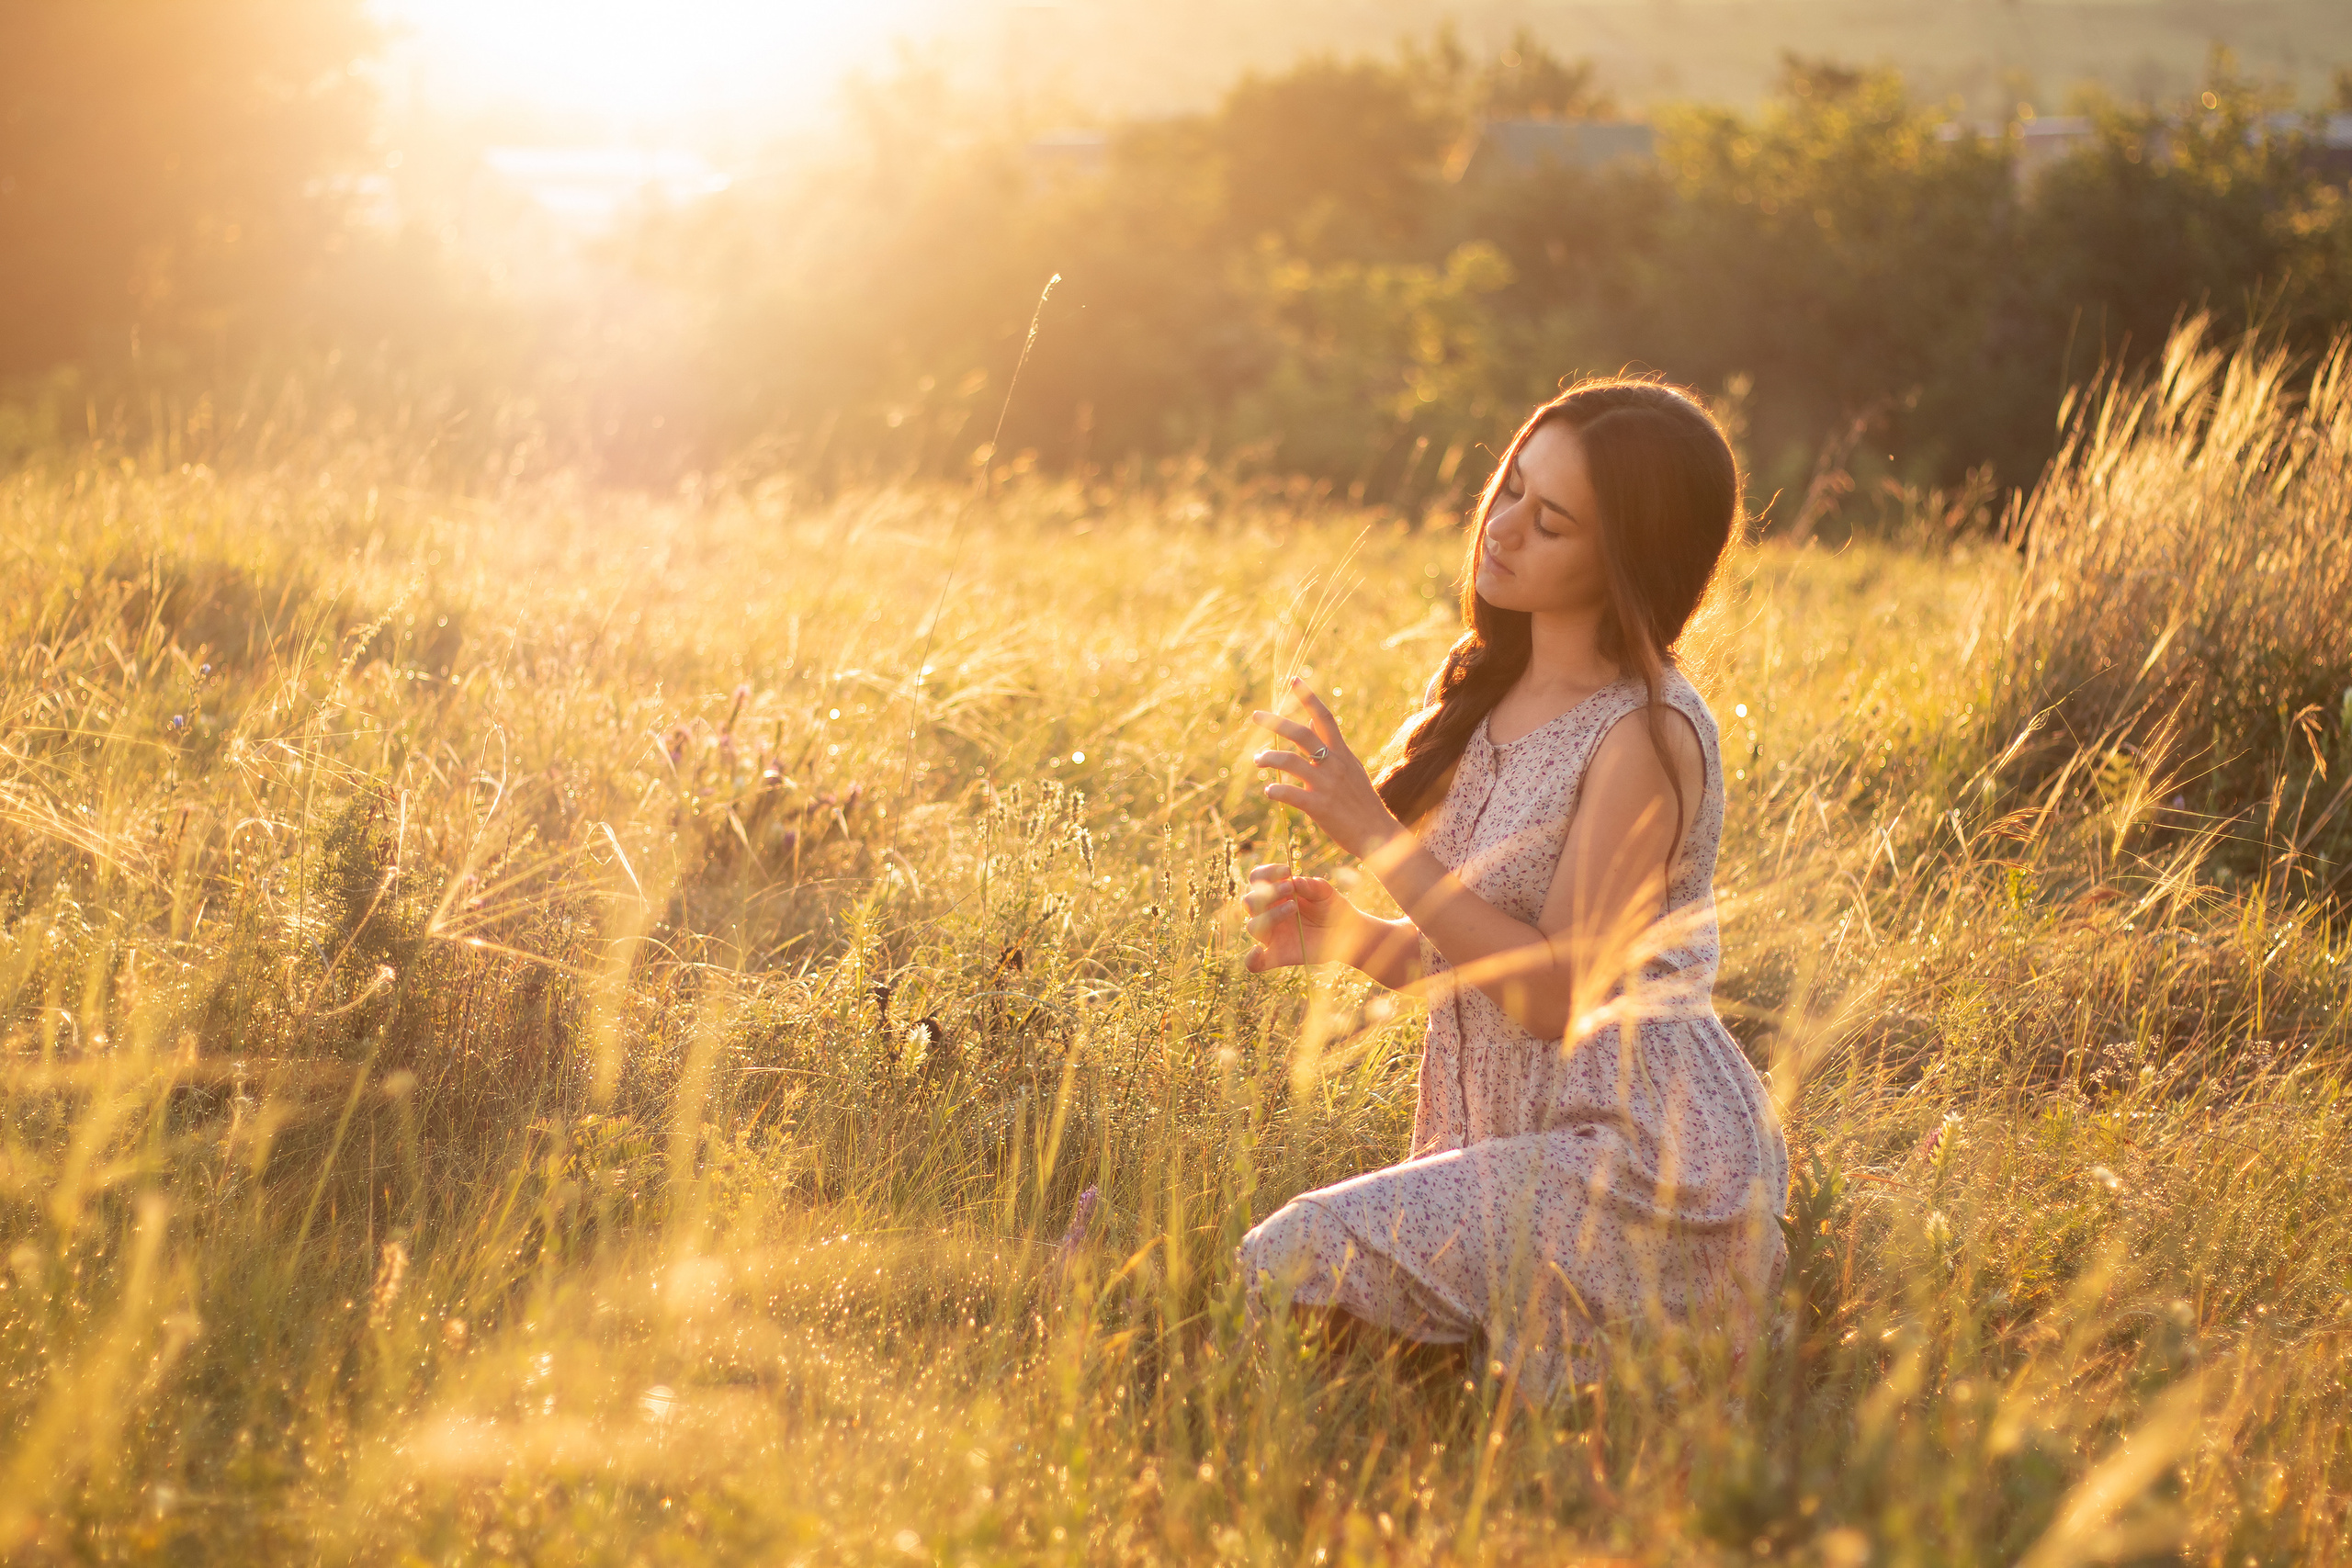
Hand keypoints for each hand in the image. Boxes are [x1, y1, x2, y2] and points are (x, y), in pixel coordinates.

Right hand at [1238, 863, 1357, 970]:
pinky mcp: (1278, 956)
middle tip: (1290, 887)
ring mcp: (1272, 936)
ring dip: (1270, 914)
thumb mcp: (1326, 893)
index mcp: (1276, 894)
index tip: (1287, 870)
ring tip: (1294, 907)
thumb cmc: (1333, 908)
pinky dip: (1252, 959)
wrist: (1348, 933)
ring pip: (1253, 926)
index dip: (1266, 873)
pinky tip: (1258, 951)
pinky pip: (1255, 963)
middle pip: (1250, 902)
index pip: (1256, 880)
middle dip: (1268, 892)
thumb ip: (1312, 886)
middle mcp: (1269, 913)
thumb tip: (1295, 881)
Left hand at [1250, 677, 1409, 862]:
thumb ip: (1331, 745)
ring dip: (1269, 757)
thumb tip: (1311, 720)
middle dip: (1276, 722)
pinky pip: (1290, 794)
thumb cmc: (1360, 803)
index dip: (1309, 698)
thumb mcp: (1349, 768)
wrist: (1379, 836)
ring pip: (1290, 762)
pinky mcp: (1320, 807)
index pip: (1325, 718)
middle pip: (1302, 734)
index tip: (1293, 680)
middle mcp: (1334, 764)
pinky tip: (1268, 791)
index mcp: (1342, 754)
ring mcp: (1327, 785)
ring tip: (1258, 759)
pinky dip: (1275, 790)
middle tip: (1255, 715)